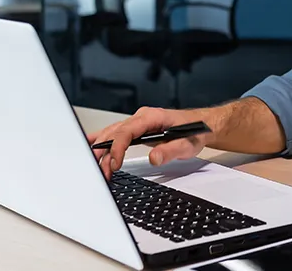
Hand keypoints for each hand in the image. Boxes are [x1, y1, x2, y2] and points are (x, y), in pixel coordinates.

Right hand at [86, 107, 213, 179]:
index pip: (127, 131)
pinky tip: (89, 145)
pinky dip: (102, 140)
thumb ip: (171, 150)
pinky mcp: (136, 129)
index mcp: (151, 117)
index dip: (118, 148)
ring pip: (112, 134)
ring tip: (97, 169)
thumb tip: (154, 158)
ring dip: (102, 151)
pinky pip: (115, 134)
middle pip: (115, 133)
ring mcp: (137, 123)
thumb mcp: (188, 144)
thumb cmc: (195, 132)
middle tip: (102, 173)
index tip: (114, 164)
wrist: (202, 125)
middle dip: (105, 154)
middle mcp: (141, 117)